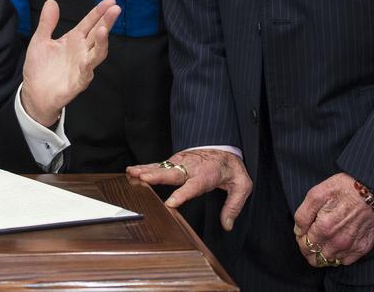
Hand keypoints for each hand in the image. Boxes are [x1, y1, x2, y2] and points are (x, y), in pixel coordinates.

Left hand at [19, 0, 119, 126]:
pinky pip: (86, 73)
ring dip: (102, 42)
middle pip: (97, 34)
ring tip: (103, 29)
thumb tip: (51, 1)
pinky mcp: (78, 82)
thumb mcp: (40, 40)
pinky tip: (88, 59)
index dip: (98, 12)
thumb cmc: (39, 67)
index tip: (110, 1)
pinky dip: (88, 65)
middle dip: (106, 22)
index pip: (89, 23)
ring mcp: (82, 66)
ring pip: (97, 53)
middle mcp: (81, 51)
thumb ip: (47, 22)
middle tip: (115, 8)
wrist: (34, 93)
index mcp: (73, 40)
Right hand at [127, 148, 251, 231]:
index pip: (193, 186)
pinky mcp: (174, 161)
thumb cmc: (232, 169)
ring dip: (146, 170)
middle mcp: (191, 168)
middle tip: (143, 179)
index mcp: (207, 175)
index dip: (182, 195)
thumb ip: (234, 205)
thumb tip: (227, 225)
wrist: (224, 148)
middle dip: (158, 176)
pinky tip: (132, 170)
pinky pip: (158, 165)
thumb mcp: (242, 186)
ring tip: (132, 172)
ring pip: (162, 167)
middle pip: (173, 173)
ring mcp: (181, 163)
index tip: (171, 203)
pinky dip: (144, 167)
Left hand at [293, 173, 373, 267]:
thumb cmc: (343, 189)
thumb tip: (298, 231)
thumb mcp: (316, 194)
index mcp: (324, 228)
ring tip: (323, 241)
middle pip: (316, 258)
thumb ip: (303, 215)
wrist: (371, 190)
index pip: (305, 246)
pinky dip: (339, 256)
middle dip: (309, 251)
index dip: (300, 241)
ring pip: (330, 261)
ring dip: (323, 254)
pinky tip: (337, 244)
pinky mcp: (363, 247)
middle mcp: (338, 242)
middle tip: (310, 240)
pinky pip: (346, 261)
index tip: (302, 234)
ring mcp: (352, 246)